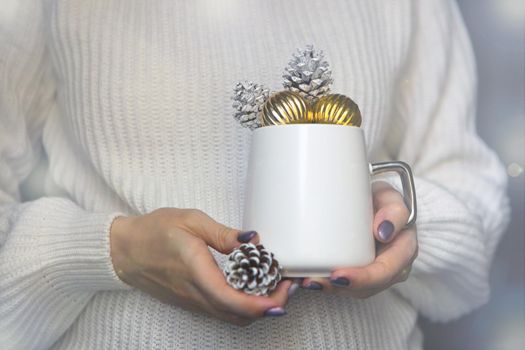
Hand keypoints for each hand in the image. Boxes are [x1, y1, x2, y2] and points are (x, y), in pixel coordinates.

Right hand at [110, 208, 291, 325]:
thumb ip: (223, 234)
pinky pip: (222, 313)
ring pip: (232, 318)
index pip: (235, 301)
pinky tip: (252, 289)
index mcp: (197, 273)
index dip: (265, 303)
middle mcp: (196, 295)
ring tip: (274, 287)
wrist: (124, 250)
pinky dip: (243, 307)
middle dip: (269, 307)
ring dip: (258, 309)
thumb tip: (253, 239)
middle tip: (287, 286)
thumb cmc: (155, 231)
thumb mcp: (191, 221)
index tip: (285, 290)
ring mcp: (193, 302)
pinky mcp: (192, 303)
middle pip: (239, 316)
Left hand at [300, 181, 417, 296]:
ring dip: (330, 289)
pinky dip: (327, 284)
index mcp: (404, 248)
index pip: (387, 270)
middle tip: (315, 281)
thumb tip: (383, 231)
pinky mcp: (361, 272)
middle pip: (369, 287)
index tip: (338, 275)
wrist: (375, 203)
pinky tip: (307, 280)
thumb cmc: (381, 199)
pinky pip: (347, 285)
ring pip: (356, 290)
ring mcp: (377, 273)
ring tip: (307, 281)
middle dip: (340, 288)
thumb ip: (393, 210)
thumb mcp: (390, 196)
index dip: (363, 278)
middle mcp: (394, 267)